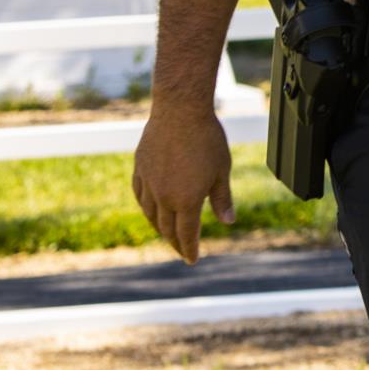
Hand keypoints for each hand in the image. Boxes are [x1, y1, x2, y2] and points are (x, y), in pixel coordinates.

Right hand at [132, 99, 235, 263]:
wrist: (180, 110)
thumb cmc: (207, 139)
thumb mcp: (222, 171)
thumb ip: (222, 199)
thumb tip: (228, 222)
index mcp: (186, 200)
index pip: (186, 234)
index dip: (189, 249)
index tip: (192, 259)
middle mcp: (164, 196)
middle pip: (167, 228)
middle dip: (176, 242)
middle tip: (182, 250)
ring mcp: (149, 182)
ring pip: (150, 213)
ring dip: (159, 227)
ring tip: (167, 232)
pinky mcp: (140, 167)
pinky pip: (140, 194)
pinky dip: (146, 205)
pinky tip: (151, 207)